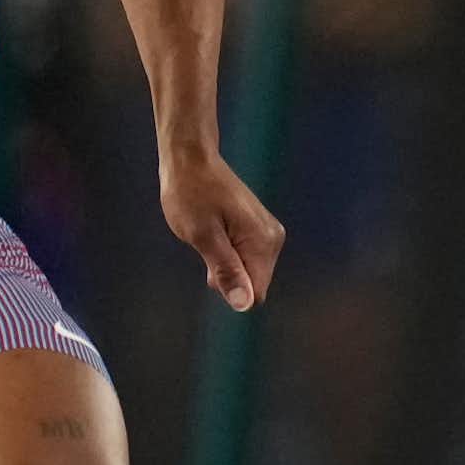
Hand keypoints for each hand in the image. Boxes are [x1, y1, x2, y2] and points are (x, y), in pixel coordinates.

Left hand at [160, 149, 283, 312]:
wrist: (191, 159)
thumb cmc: (190, 193)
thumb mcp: (203, 236)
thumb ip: (226, 271)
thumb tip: (244, 304)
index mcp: (263, 242)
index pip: (256, 293)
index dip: (230, 289)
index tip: (210, 267)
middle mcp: (273, 238)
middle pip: (253, 283)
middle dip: (227, 276)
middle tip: (206, 247)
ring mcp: (267, 232)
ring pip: (248, 272)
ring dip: (225, 264)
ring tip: (209, 236)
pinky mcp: (258, 228)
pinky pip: (246, 258)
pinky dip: (228, 253)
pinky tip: (215, 233)